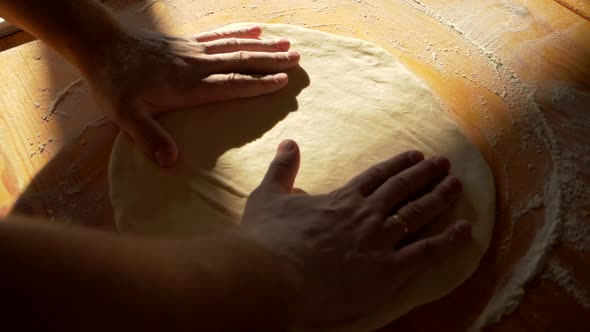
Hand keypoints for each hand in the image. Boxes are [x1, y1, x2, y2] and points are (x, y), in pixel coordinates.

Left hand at [85, 25, 299, 166]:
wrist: (100, 46)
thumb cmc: (114, 83)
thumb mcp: (125, 116)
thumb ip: (149, 137)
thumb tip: (171, 161)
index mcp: (188, 85)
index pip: (231, 84)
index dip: (258, 83)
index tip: (283, 81)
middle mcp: (196, 65)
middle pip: (240, 60)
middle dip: (271, 61)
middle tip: (298, 60)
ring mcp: (193, 50)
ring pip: (235, 45)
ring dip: (263, 46)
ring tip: (288, 45)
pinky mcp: (187, 42)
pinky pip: (220, 35)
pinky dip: (240, 32)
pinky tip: (256, 29)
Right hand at [240, 140, 471, 326]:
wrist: (273, 277)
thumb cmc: (267, 240)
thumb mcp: (267, 197)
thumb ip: (281, 169)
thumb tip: (288, 143)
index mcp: (342, 199)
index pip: (378, 176)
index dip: (398, 165)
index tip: (415, 155)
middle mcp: (367, 214)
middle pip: (403, 189)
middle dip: (425, 174)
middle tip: (444, 164)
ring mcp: (380, 241)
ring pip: (418, 213)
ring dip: (440, 197)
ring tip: (457, 185)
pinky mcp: (388, 270)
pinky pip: (426, 252)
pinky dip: (448, 240)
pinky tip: (464, 230)